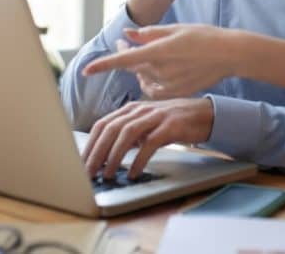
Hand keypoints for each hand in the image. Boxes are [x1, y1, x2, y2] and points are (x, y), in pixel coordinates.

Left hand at [81, 97, 214, 178]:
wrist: (204, 114)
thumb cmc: (172, 122)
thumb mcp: (146, 125)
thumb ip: (128, 135)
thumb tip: (106, 156)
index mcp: (130, 110)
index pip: (102, 125)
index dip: (89, 144)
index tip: (80, 163)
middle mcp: (140, 110)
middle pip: (110, 129)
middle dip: (96, 152)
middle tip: (88, 173)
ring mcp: (155, 116)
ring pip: (126, 134)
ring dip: (114, 156)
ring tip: (108, 174)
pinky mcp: (170, 126)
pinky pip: (150, 143)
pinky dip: (139, 159)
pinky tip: (134, 173)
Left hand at [84, 25, 239, 98]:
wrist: (230, 54)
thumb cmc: (205, 36)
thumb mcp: (175, 29)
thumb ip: (148, 34)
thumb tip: (128, 35)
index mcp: (159, 52)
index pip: (123, 60)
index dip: (103, 65)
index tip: (86, 70)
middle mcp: (161, 70)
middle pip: (131, 66)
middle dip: (125, 53)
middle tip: (126, 40)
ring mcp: (168, 84)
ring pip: (142, 77)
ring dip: (139, 66)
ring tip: (149, 52)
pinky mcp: (175, 92)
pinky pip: (153, 88)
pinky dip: (150, 79)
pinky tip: (158, 69)